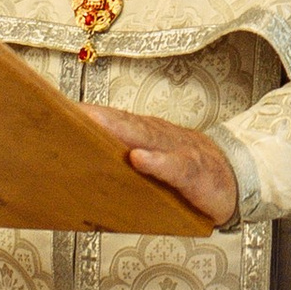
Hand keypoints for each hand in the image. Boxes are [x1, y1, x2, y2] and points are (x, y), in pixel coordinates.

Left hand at [82, 100, 236, 229]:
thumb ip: (123, 164)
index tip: (57, 108)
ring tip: (94, 123)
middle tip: (68, 110)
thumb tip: (82, 166)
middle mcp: (159, 138)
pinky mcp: (193, 173)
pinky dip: (156, 162)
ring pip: (146, 137)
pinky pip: (174, 167)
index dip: (87, 114)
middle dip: (96, 116)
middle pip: (125, 123)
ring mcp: (178, 152)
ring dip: (119, 129)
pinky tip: (139, 158)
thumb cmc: (187, 174)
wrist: (234, 181)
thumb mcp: (153, 166)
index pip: (113, 121)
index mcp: (146, 136)